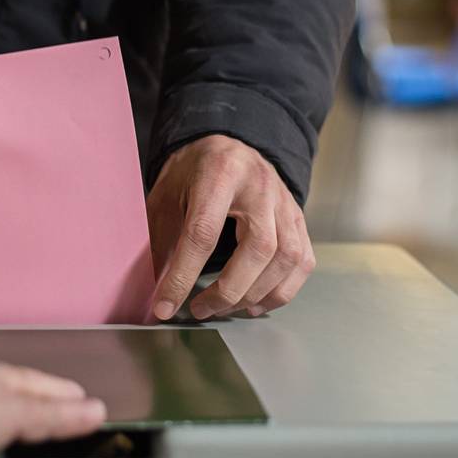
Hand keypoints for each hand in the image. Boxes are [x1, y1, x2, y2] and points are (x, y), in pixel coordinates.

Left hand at [147, 135, 315, 320]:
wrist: (229, 147)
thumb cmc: (193, 173)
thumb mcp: (166, 195)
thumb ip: (161, 238)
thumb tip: (154, 289)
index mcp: (219, 173)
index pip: (204, 232)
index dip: (183, 275)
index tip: (166, 306)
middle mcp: (260, 186)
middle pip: (257, 248)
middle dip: (228, 291)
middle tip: (200, 310)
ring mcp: (285, 202)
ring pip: (286, 258)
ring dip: (256, 294)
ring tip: (225, 309)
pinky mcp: (298, 218)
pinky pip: (302, 261)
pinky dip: (282, 290)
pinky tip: (256, 303)